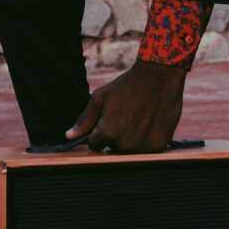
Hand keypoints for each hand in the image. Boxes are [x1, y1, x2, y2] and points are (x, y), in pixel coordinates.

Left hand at [66, 60, 187, 152]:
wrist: (159, 77)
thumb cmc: (127, 86)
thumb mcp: (100, 98)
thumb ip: (84, 120)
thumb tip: (69, 135)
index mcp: (107, 133)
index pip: (95, 144)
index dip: (99, 132)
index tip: (109, 120)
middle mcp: (124, 145)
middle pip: (113, 148)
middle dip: (115, 136)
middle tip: (125, 115)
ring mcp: (142, 148)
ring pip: (129, 151)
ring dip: (131, 139)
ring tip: (138, 117)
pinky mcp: (158, 147)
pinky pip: (146, 150)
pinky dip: (146, 139)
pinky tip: (149, 122)